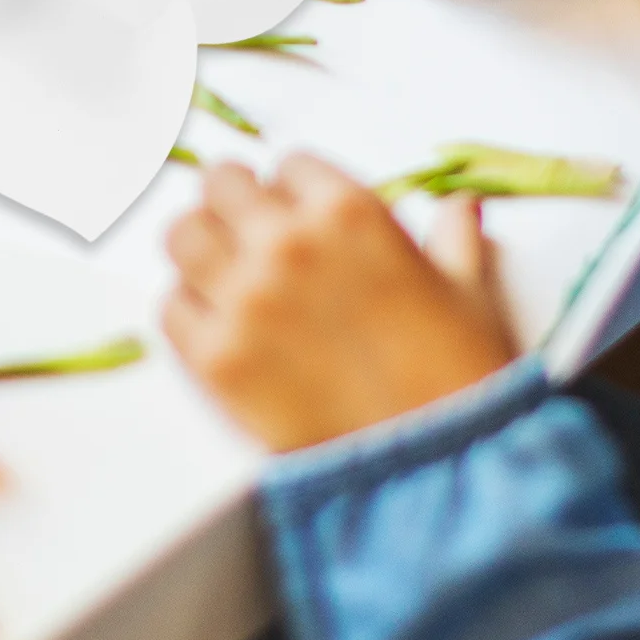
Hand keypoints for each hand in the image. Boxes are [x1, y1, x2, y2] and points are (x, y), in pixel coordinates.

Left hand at [164, 154, 516, 450]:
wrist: (435, 474)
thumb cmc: (460, 379)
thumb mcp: (470, 292)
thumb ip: (454, 237)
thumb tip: (459, 207)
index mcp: (347, 212)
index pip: (287, 165)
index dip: (294, 191)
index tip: (298, 214)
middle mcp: (286, 242)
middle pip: (220, 185)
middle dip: (236, 206)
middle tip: (250, 236)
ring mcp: (244, 298)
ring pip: (181, 235)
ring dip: (201, 249)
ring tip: (224, 276)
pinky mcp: (214, 358)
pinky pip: (169, 308)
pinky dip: (188, 312)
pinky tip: (218, 328)